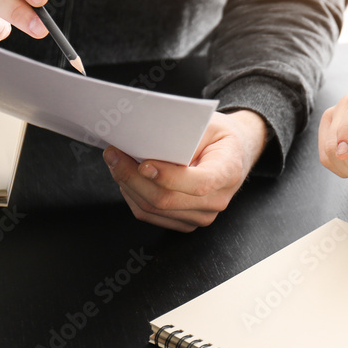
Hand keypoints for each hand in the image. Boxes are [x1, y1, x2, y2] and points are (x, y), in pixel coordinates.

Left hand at [103, 110, 268, 231]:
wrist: (234, 154)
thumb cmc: (219, 136)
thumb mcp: (208, 124)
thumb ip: (184, 136)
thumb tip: (146, 145)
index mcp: (228, 172)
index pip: (198, 184)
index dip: (168, 177)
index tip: (143, 163)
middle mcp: (217, 200)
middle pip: (166, 200)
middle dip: (132, 177)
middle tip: (113, 154)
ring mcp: (202, 216)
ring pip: (153, 210)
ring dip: (128, 185)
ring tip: (115, 162)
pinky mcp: (186, 222)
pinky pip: (151, 215)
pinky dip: (133, 196)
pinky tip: (126, 178)